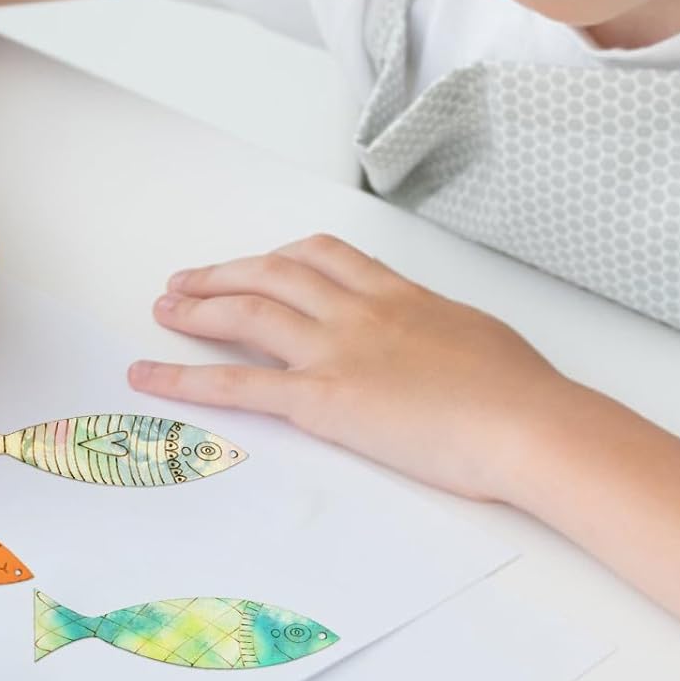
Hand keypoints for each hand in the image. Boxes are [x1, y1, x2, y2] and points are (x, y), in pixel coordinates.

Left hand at [128, 234, 570, 501]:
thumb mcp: (477, 337)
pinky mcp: (323, 399)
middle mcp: (359, 311)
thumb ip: (438, 329)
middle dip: (223, 275)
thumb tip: (432, 336)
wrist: (530, 423)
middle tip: (186, 282)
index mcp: (398, 295)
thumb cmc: (521, 392)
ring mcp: (337, 351)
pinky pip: (239, 385)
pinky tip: (149, 377)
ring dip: (197, 309)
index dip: (279, 258)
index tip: (257, 264)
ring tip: (163, 310)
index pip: (324, 257)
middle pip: (272, 275)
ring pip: (248, 314)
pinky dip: (183, 380)